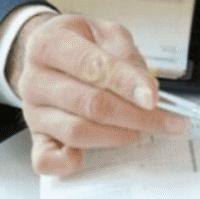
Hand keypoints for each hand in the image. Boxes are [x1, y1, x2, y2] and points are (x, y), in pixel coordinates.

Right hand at [8, 12, 187, 175]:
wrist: (52, 55)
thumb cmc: (83, 45)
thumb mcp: (107, 35)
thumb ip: (127, 56)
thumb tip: (147, 89)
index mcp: (49, 44)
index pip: (91, 66)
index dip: (126, 83)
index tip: (153, 99)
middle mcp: (34, 79)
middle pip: (89, 104)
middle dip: (135, 115)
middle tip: (166, 121)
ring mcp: (33, 111)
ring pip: (77, 132)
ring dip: (118, 135)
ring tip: (142, 130)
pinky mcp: (37, 136)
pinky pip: (46, 159)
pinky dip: (67, 163)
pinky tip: (88, 157)